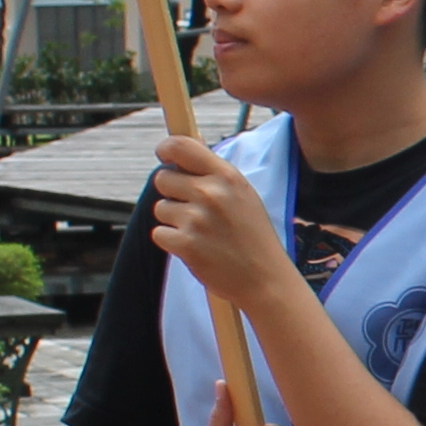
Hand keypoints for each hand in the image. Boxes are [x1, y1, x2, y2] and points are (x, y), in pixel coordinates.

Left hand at [143, 133, 300, 315]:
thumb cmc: (253, 237)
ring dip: (174, 220)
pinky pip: (159, 233)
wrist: (265, 279)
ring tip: (201, 233)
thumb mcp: (243, 195)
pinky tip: (195, 248)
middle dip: (172, 193)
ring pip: (161, 208)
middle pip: (162, 178)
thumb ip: (214, 175)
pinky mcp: (185, 244)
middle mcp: (211, 193)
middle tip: (194, 209)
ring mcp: (197, 219)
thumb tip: (180, 157)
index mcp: (227, 177)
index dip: (166, 149)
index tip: (164, 156)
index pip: (181, 146)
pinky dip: (172, 242)